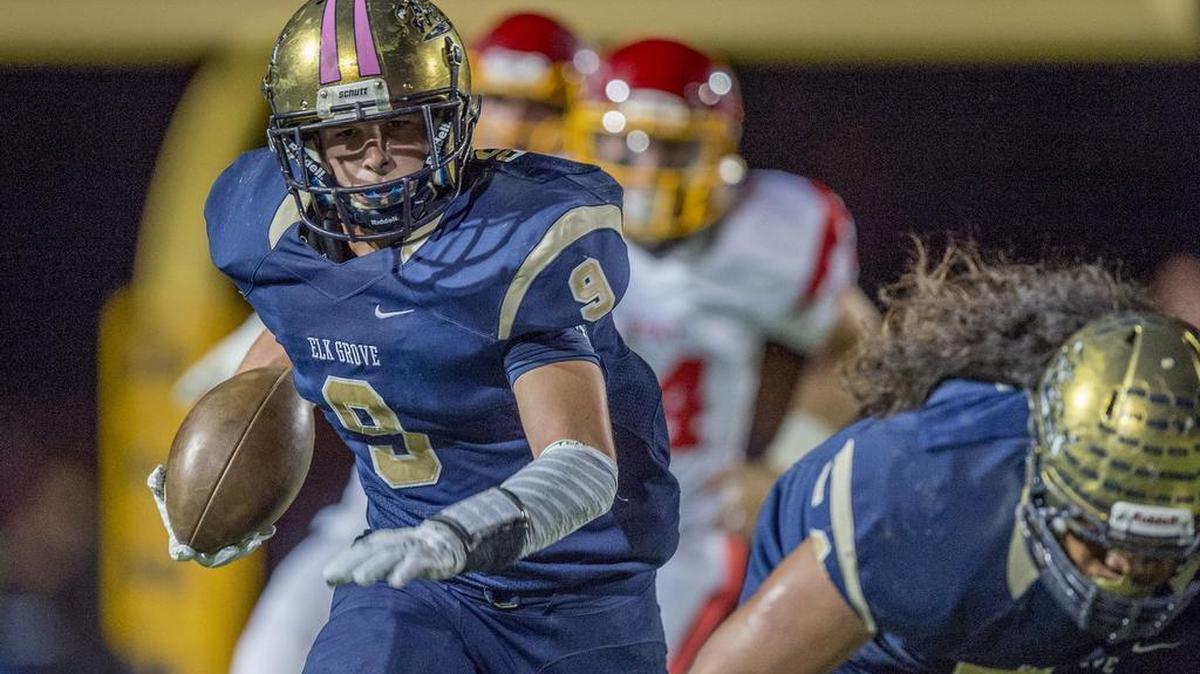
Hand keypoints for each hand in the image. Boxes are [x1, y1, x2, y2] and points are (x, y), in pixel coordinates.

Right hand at [146, 465, 273, 567]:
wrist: (209, 497)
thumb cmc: (183, 495)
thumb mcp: (169, 488)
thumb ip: (160, 483)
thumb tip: (156, 471)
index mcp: (182, 541)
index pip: (180, 552)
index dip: (182, 552)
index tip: (186, 550)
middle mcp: (203, 548)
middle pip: (212, 559)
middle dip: (221, 557)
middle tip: (231, 549)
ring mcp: (223, 545)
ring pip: (235, 552)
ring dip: (244, 549)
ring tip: (254, 540)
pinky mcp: (241, 538)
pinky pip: (251, 540)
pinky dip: (259, 536)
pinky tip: (268, 530)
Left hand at [323, 520, 466, 587]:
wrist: (454, 539)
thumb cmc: (416, 550)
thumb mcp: (393, 553)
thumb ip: (370, 562)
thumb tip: (339, 577)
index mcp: (388, 540)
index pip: (363, 548)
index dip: (345, 559)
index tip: (328, 576)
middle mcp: (399, 542)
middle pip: (373, 551)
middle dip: (353, 563)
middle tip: (333, 576)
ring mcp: (417, 548)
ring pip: (393, 556)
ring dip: (376, 567)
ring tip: (360, 579)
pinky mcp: (434, 558)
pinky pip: (419, 564)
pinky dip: (407, 570)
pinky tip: (396, 581)